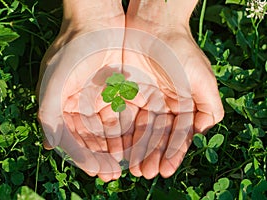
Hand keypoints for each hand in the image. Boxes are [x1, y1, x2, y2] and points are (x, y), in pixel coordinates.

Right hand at [37, 0, 125, 181]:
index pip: (71, 138)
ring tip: (126, 165)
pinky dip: (129, 131)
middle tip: (112, 174)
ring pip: (109, 131)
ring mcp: (100, 100)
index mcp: (61, 106)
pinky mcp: (118, 93)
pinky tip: (136, 144)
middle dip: (102, 157)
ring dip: (117, 148)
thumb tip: (50, 147)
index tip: (96, 170)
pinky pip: (123, 116)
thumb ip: (49, 114)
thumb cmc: (71, 49)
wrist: (96, 22)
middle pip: (91, 138)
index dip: (82, 156)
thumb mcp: (53, 81)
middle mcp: (80, 106)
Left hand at [123, 0, 223, 178]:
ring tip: (131, 168)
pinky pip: (123, 116)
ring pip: (139, 129)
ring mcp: (144, 99)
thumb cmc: (180, 50)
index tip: (165, 170)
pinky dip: (121, 133)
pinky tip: (118, 148)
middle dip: (151, 155)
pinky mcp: (126, 93)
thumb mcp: (201, 78)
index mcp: (182, 104)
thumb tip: (204, 132)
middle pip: (157, 136)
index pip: (177, 134)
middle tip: (144, 174)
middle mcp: (163, 105)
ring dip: (135, 149)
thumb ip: (209, 106)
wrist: (154, 24)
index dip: (172, 153)